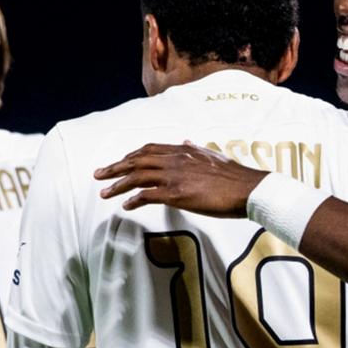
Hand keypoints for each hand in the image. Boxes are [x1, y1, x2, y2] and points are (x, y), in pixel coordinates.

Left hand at [94, 141, 264, 216]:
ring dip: (118, 184)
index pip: (150, 149)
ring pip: (137, 177)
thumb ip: (196, 149)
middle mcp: (176, 159)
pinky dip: (133, 200)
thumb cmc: (235, 177)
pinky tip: (126, 206)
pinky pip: (147, 196)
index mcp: (184, 150)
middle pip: (137, 161)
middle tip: (99, 175)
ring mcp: (175, 176)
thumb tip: (186, 141)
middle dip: (115, 167)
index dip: (131, 156)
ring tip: (105, 192)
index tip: (119, 162)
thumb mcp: (213, 156)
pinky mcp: (177, 194)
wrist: (248, 189)